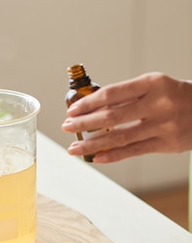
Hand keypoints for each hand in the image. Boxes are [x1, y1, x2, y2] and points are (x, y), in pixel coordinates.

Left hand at [61, 73, 191, 162]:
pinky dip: (113, 156)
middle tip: (66, 127)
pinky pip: (134, 151)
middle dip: (84, 123)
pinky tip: (96, 158)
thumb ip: (129, 96)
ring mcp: (163, 126)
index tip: (72, 110)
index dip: (88, 103)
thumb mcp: (156, 86)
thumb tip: (93, 108)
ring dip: (92, 144)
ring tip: (74, 148)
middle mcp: (158, 103)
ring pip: (120, 137)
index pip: (112, 94)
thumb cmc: (176, 96)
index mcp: (152, 83)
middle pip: (112, 116)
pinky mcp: (168, 144)